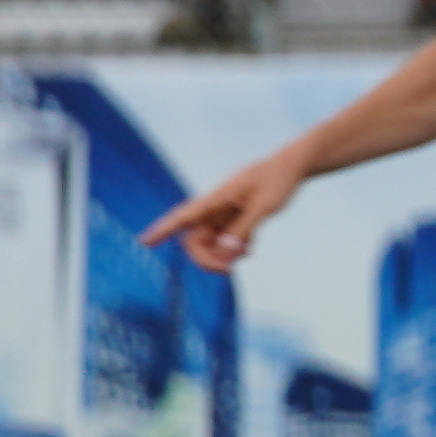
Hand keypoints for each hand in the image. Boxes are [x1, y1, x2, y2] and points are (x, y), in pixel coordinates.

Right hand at [139, 150, 307, 271]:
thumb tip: (225, 252)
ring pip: (211, 243)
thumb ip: (244, 229)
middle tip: (230, 269)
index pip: (182, 217)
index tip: (143, 242)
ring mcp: (224, 213)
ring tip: (247, 254)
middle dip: (207, 259)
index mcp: (216, 200)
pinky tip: (250, 250)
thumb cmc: (277, 180)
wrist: (291, 167)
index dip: (161, 231)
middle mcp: (215, 208)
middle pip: (195, 240)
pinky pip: (226, 240)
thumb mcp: (265, 206)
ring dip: (223, 255)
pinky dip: (234, 249)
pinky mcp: (235, 217)